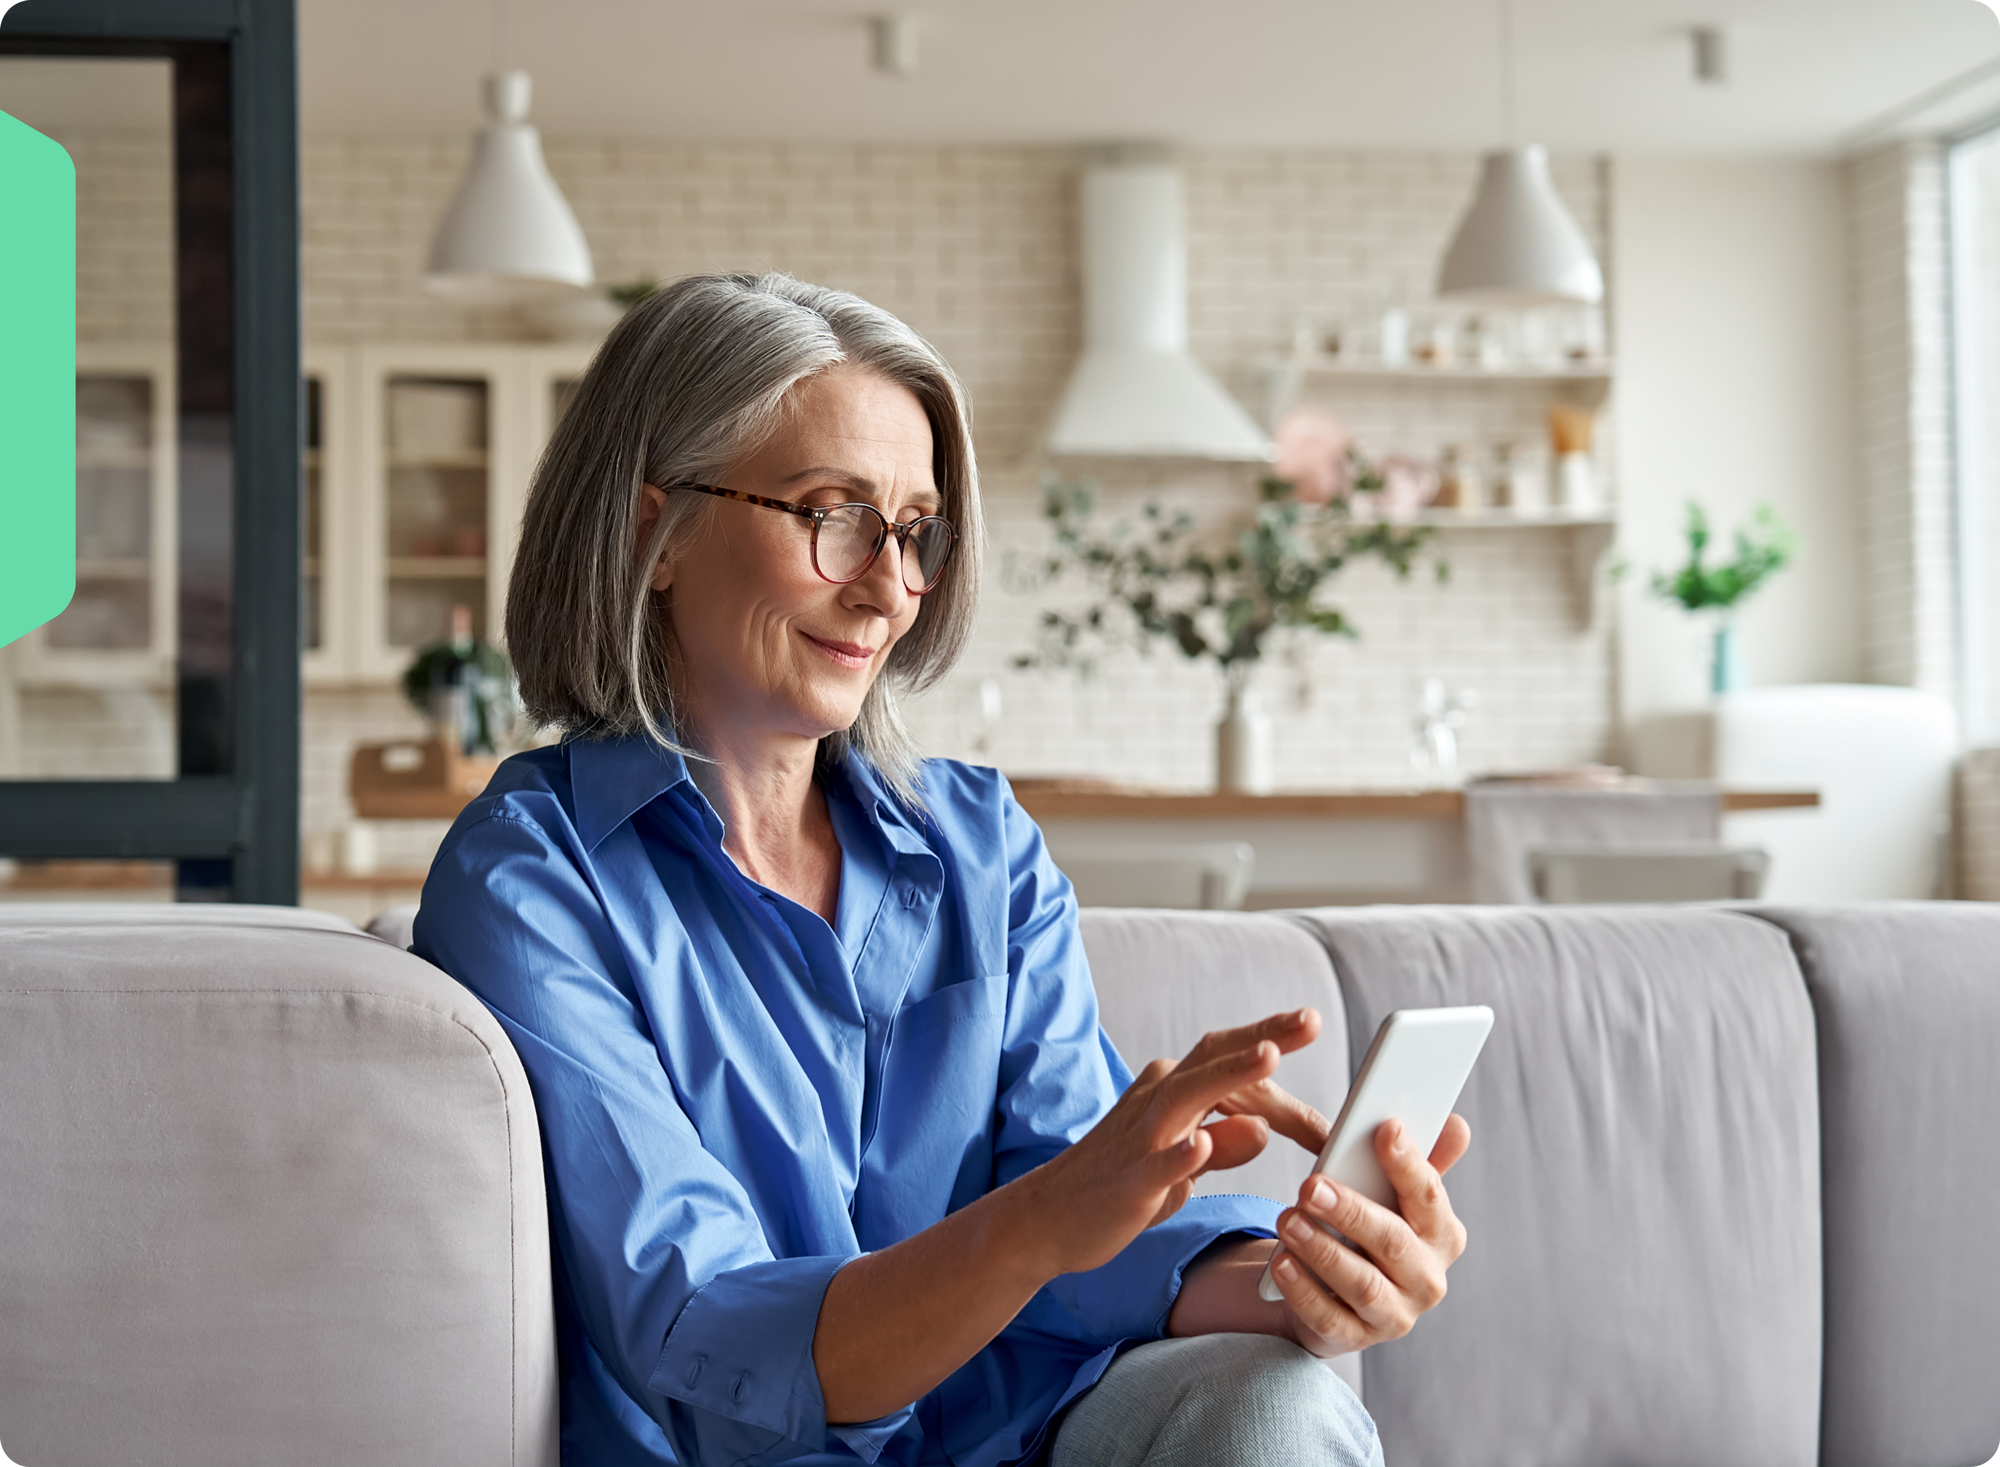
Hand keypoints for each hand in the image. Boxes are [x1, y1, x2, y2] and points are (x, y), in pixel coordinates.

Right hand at [1016, 1009, 1322, 1276]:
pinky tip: (1202, 1145)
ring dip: (1228, 1075)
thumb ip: (1223, 1144)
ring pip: (1186, 1098)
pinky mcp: (1127, 1182)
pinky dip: (1179, 1154)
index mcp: (1171, 1092)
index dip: (1273, 1048)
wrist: (1046, 1219)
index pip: (1228, 1062)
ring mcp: (1139, 1140)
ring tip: (1269, 1057)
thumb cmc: (1120, 1186)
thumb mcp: (1183, 1164)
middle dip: (1262, 1037)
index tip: (1312, 1024)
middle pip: (1212, 1060)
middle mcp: (1156, 1102)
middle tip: (1310, 1019)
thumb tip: (1264, 1128)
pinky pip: (1155, 1165)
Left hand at [1265, 1115, 1470, 1357]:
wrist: (1340, 1293)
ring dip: (1322, 1251)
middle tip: (1311, 1186)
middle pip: (1392, 1242)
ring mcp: (1395, 1315)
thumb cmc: (1371, 1232)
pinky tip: (1281, 1265)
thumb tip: (1457, 1125)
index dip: (1409, 1163)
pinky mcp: (1356, 1339)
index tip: (1385, 1129)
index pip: (1429, 1197)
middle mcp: (1427, 1279)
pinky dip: (1304, 1292)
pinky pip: (1329, 1318)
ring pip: (1362, 1284)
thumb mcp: (1393, 1196)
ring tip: (1287, 1221)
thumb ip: (1420, 1161)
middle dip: (1350, 1211)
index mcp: (1442, 1235)